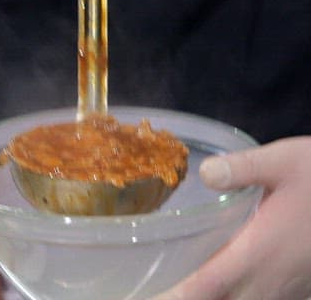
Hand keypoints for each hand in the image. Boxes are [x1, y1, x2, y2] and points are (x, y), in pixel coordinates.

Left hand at [154, 137, 310, 299]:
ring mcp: (288, 289)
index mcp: (258, 253)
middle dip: (189, 298)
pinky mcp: (301, 289)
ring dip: (214, 298)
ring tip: (187, 286)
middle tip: (161, 286)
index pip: (205, 286)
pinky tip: (228, 284)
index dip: (175, 295)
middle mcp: (269, 279)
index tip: (151, 293)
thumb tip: (204, 172)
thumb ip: (243, 168)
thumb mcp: (285, 161)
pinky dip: (238, 296)